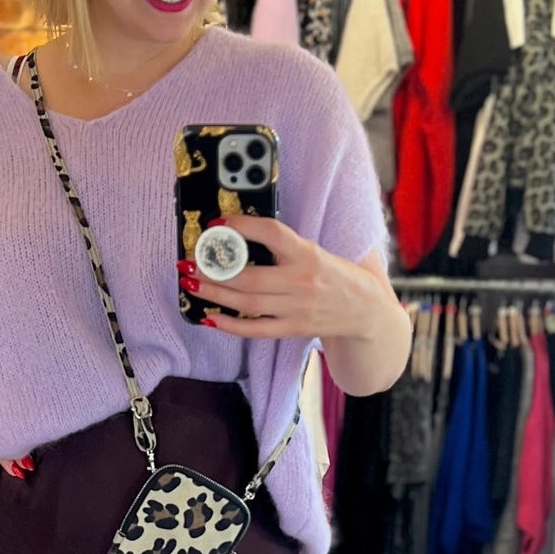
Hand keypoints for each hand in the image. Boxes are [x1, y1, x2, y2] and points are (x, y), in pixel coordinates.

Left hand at [180, 215, 388, 342]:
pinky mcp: (293, 329)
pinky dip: (230, 325)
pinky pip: (256, 329)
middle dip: (214, 270)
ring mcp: (297, 309)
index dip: (242, 226)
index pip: (272, 233)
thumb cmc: (335, 275)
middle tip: (189, 262)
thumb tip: (239, 235)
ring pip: (247, 303)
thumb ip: (283, 246)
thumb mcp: (315, 251)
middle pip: (250, 277)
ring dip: (214, 294)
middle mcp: (302, 282)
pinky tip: (209, 317)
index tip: (218, 223)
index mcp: (308, 254)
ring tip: (191, 283)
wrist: (365, 310)